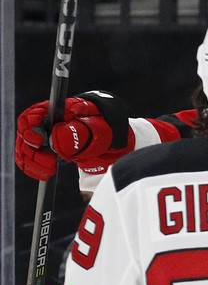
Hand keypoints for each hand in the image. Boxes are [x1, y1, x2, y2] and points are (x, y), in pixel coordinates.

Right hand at [15, 91, 132, 180]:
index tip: (39, 142)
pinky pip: (28, 160)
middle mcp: (43, 123)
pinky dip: (34, 169)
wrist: (107, 134)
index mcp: (53, 112)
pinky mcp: (42, 150)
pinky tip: (46, 173)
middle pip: (24, 136)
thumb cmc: (101, 125)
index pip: (30, 117)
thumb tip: (55, 138)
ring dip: (33, 162)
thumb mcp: (94, 126)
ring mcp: (41, 136)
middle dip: (33, 151)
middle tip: (50, 162)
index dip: (30, 130)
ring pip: (24, 150)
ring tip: (50, 169)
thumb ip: (75, 130)